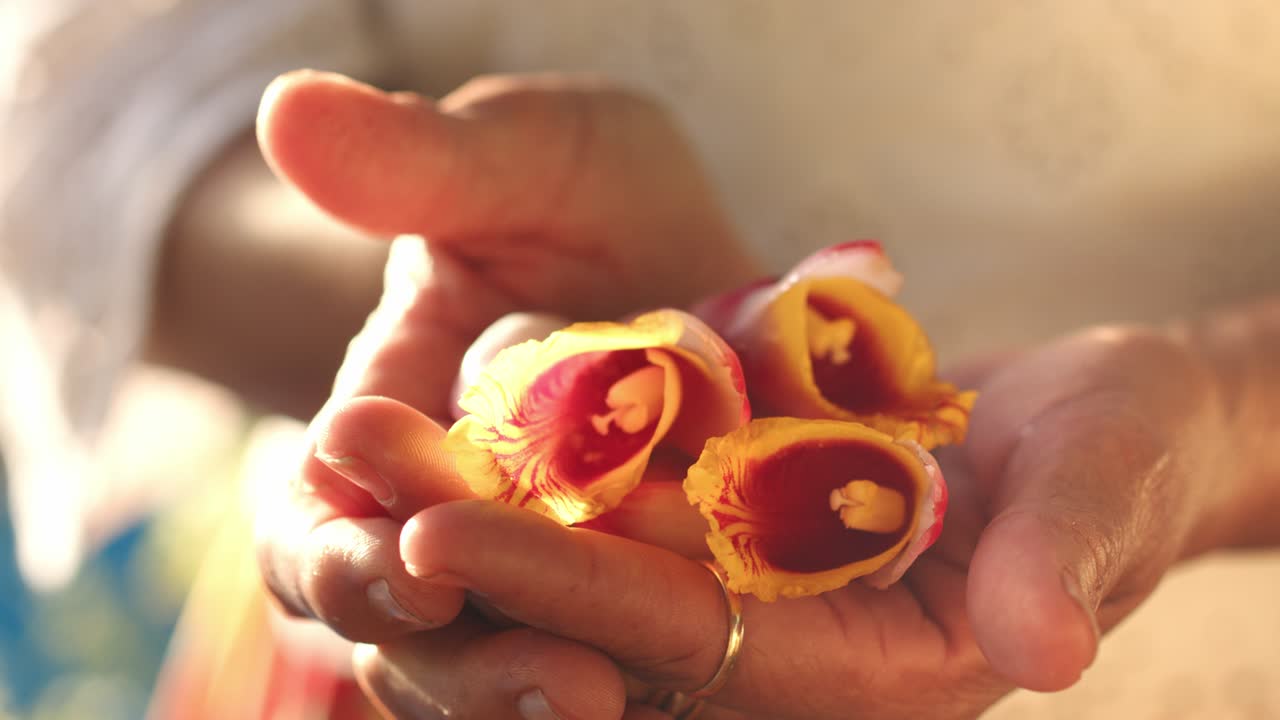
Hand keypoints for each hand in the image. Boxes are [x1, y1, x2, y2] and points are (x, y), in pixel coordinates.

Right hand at [253, 70, 760, 642]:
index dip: (334, 547)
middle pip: (398, 624)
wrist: (700, 259)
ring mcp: (535, 576)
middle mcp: (444, 525)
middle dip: (438, 648)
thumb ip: (421, 159)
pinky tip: (652, 692)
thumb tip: (290, 109)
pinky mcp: (629, 607)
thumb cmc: (588, 199)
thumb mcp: (524, 159)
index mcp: (383, 433)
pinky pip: (604, 667)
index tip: (395, 547)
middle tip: (510, 657)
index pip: (318, 518)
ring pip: (489, 665)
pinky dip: (619, 683)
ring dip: (516, 689)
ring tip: (586, 698)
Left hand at [352, 324, 1238, 718]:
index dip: (565, 592)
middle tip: (347, 463)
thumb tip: (1045, 647)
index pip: (690, 641)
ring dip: (470, 495)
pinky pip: (611, 505)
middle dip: (473, 545)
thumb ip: (1068, 554)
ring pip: (584, 554)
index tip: (435, 536)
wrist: (1101, 420)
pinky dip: (525, 465)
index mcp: (866, 674)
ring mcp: (752, 588)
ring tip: (354, 431)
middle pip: (599, 608)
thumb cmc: (1123, 449)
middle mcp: (787, 651)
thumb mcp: (1110, 483)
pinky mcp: (731, 527)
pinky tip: (433, 411)